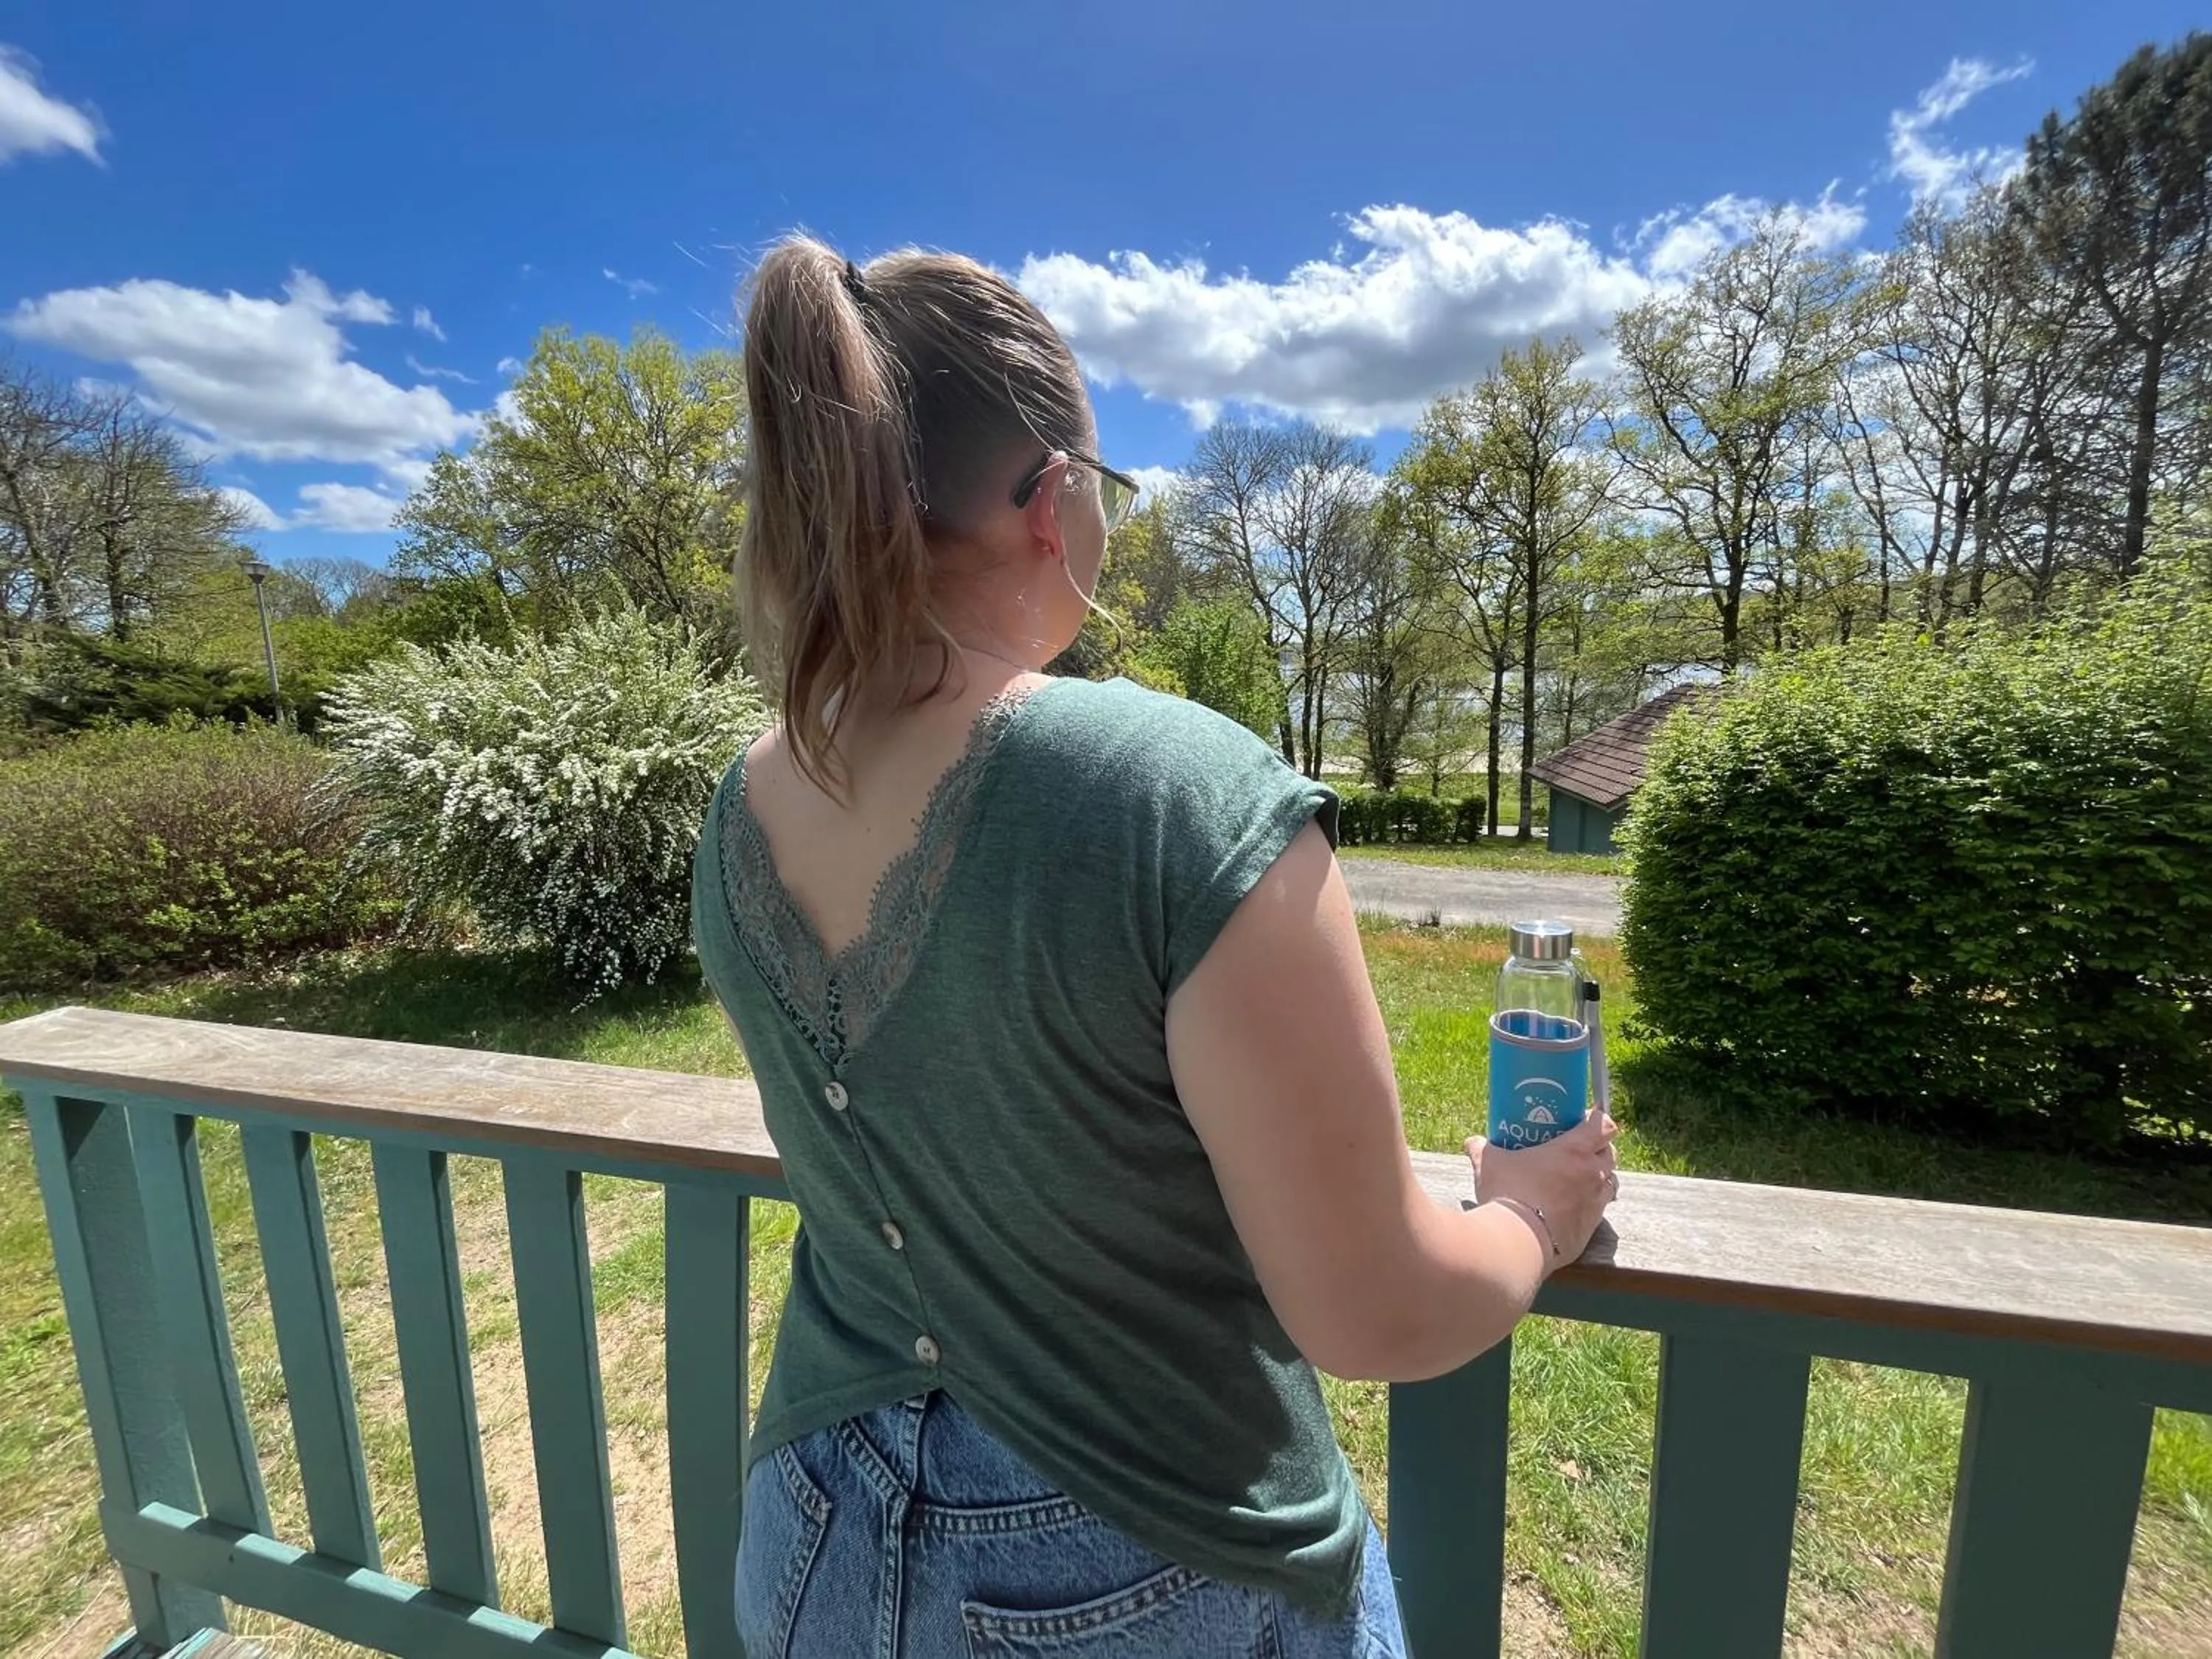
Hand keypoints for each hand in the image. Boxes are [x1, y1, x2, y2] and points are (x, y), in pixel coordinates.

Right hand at [1466, 1110, 1618, 1268]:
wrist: (1517, 1242)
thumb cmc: (1508, 1195)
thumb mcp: (1489, 1165)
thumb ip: (1481, 1149)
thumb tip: (1472, 1142)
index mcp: (1575, 1151)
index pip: (1606, 1126)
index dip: (1599, 1120)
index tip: (1584, 1120)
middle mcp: (1593, 1174)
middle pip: (1611, 1152)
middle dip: (1599, 1148)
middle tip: (1577, 1149)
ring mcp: (1595, 1203)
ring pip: (1609, 1182)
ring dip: (1598, 1177)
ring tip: (1576, 1178)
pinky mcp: (1591, 1228)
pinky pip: (1598, 1209)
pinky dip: (1589, 1204)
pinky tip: (1568, 1206)